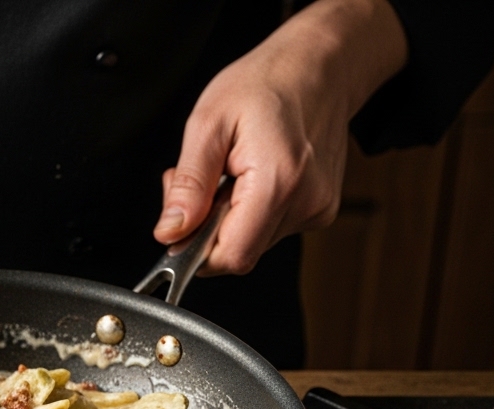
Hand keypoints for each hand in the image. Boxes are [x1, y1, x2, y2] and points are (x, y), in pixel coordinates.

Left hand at [153, 0, 407, 274]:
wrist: (317, 67)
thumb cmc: (265, 84)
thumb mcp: (207, 124)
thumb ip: (188, 186)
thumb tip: (171, 232)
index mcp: (277, 180)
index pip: (232, 255)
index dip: (196, 250)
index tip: (180, 226)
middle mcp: (306, 201)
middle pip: (240, 252)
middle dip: (208, 228)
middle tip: (205, 180)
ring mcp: (318, 208)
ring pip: (254, 242)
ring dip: (229, 218)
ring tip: (231, 172)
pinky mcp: (322, 209)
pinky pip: (272, 229)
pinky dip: (251, 211)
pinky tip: (252, 176)